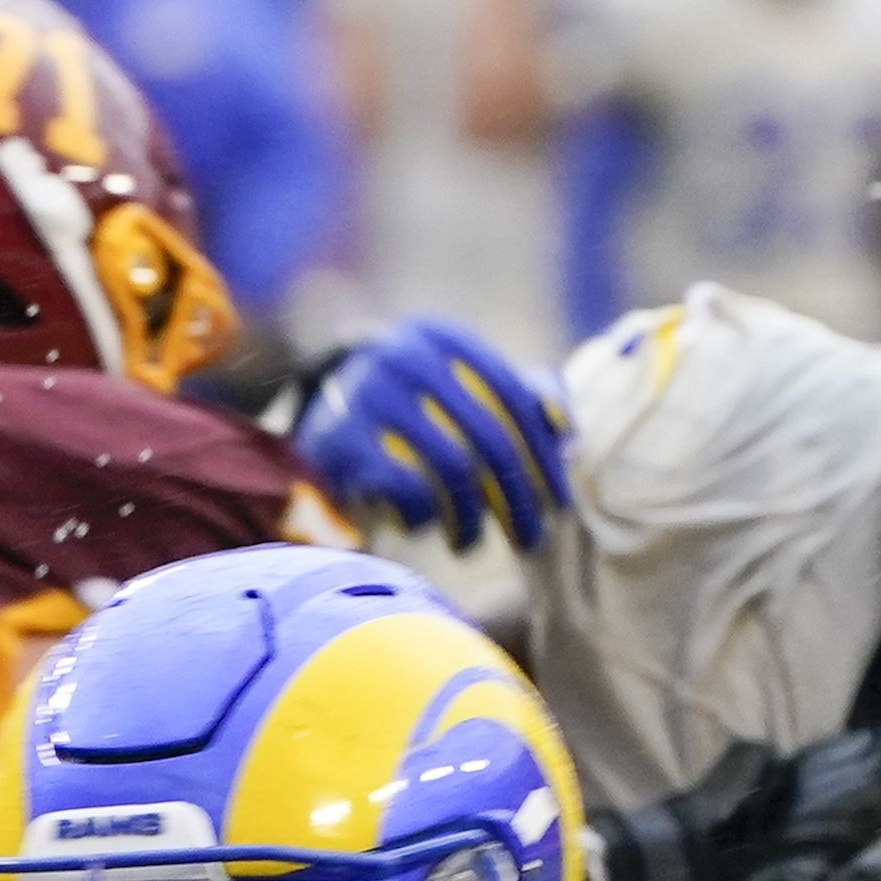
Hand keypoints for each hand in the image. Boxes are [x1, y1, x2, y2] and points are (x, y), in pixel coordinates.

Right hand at [295, 319, 572, 551]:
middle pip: (490, 436)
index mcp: (441, 336)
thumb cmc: (407, 419)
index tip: (559, 505)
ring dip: (471, 520)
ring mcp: (367, 393)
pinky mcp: (337, 439)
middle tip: (530, 540)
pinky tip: (417, 525)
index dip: (545, 455)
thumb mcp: (462, 394)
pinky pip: (405, 490)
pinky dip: (418, 517)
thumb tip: (566, 430)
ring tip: (469, 544)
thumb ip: (523, 397)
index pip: (515, 395)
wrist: (314, 434)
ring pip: (453, 468)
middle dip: (519, 499)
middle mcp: (404, 353)